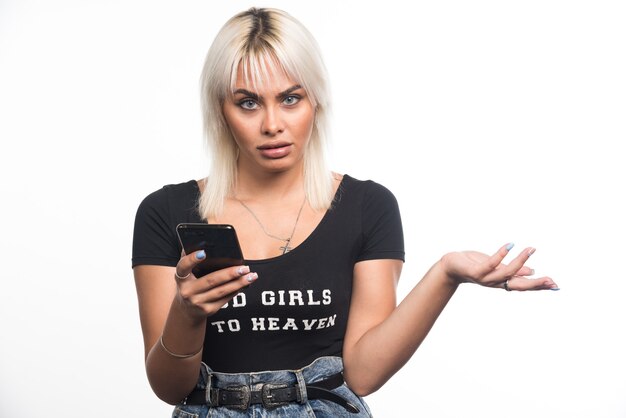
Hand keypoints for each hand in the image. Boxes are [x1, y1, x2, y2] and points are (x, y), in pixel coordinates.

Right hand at [174, 250, 257, 319]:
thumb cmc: (191, 284)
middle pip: (211, 280)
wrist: (187, 309)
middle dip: (230, 273)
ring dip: (239, 283)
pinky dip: (236, 290)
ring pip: (222, 291)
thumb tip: (201, 242)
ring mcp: (197, 302)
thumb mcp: (187, 274)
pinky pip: (225, 299)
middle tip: (245, 267)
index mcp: (181, 277)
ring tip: (251, 276)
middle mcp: (187, 291)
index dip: (192, 259)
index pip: (183, 266)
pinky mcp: (207, 310)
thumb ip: (191, 259)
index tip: (203, 252)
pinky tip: (244, 284)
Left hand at [440, 243, 558, 290]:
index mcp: (502, 281)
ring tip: (531, 249)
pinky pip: (490, 264)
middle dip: (535, 284)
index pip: (523, 285)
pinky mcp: (475, 272)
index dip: (539, 287)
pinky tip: (510, 245)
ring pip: (507, 274)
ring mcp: (485, 278)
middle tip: (552, 281)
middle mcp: (495, 282)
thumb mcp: (496, 267)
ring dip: (520, 261)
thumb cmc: (474, 265)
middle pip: (518, 286)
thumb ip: (512, 270)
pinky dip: (501, 255)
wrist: (451, 267)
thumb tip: (532, 272)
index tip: (556, 286)